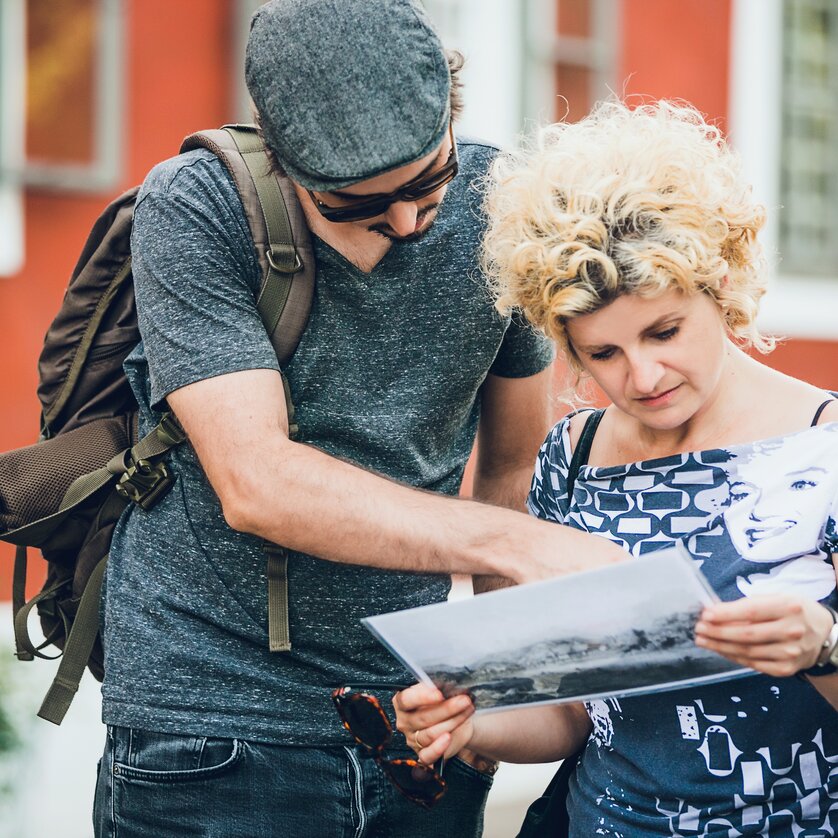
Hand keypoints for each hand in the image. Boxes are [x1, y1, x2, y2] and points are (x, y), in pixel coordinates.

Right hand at [393, 683, 474, 764]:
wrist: (456, 721)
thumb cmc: (443, 702)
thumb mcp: (437, 690)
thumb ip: (435, 688)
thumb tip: (443, 685)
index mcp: (402, 703)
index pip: (406, 700)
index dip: (422, 697)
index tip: (439, 694)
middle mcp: (404, 722)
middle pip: (422, 717)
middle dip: (446, 708)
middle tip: (463, 700)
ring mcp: (412, 740)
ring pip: (430, 734)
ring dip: (452, 722)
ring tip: (466, 711)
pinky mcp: (422, 754)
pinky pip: (427, 756)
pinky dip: (438, 748)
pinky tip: (448, 737)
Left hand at [695, 595, 834, 677]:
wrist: (824, 634)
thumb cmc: (793, 611)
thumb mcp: (777, 598)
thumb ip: (750, 604)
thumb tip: (716, 611)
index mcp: (788, 607)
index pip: (751, 611)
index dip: (725, 614)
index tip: (705, 614)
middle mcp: (791, 631)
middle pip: (747, 634)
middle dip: (718, 632)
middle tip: (699, 629)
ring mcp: (790, 653)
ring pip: (748, 652)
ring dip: (721, 647)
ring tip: (703, 640)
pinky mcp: (787, 669)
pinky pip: (754, 664)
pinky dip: (734, 657)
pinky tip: (721, 650)